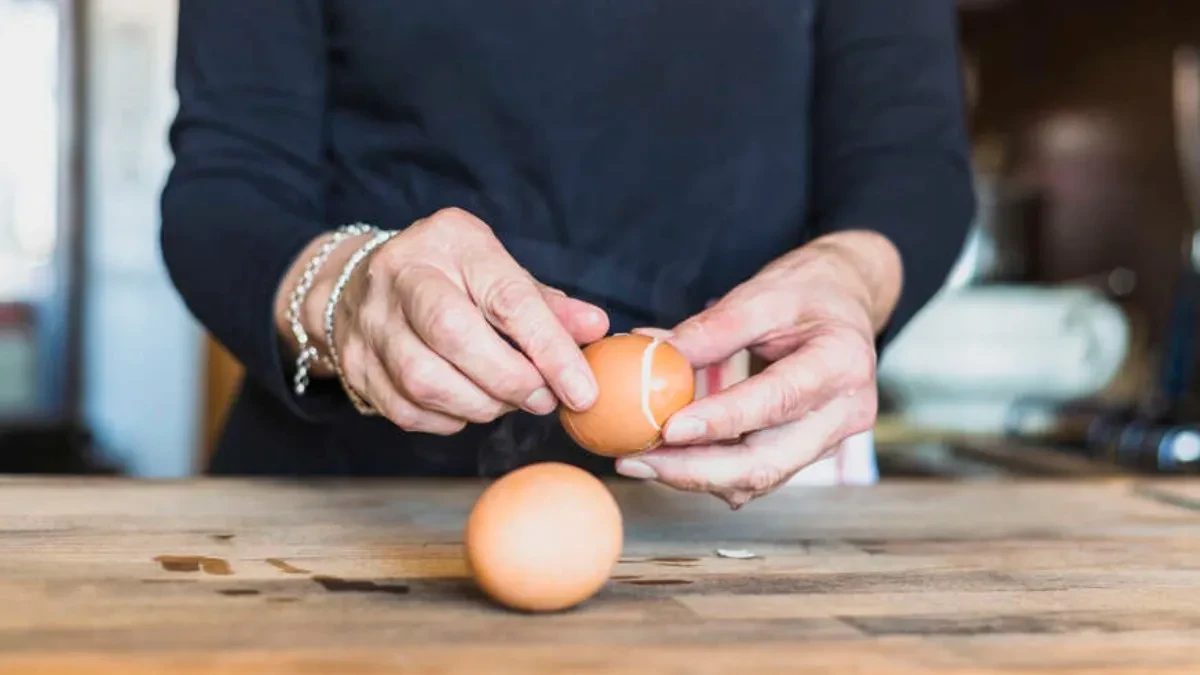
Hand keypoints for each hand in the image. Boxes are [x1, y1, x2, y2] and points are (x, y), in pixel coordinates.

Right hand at [278, 207, 608, 432]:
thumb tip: (596, 329)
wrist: (362, 283)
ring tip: (508, 401)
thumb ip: (547, 305)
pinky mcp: (355, 365)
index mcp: (450, 240)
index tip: (582, 390)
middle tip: (543, 399)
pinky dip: (449, 419)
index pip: (507, 298)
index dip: (550, 349)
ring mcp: (370, 321)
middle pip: (454, 335)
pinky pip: (407, 410)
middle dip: (510, 379)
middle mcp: (401, 274)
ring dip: (480, 405)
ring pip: (425, 380)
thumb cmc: (451, 277)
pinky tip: (470, 406)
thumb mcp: (500, 272)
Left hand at [614, 231, 901, 507]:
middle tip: (636, 460)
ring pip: (758, 479)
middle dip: (695, 470)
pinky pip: (756, 476)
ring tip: (638, 460)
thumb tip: (654, 354)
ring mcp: (828, 441)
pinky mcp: (806, 454)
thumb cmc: (806, 294)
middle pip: (767, 462)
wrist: (846, 306)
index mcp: (841, 363)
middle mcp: (844, 413)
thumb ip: (713, 328)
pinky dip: (710, 473)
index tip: (668, 428)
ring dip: (694, 477)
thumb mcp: (762, 294)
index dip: (721, 421)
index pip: (776, 401)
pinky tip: (668, 459)